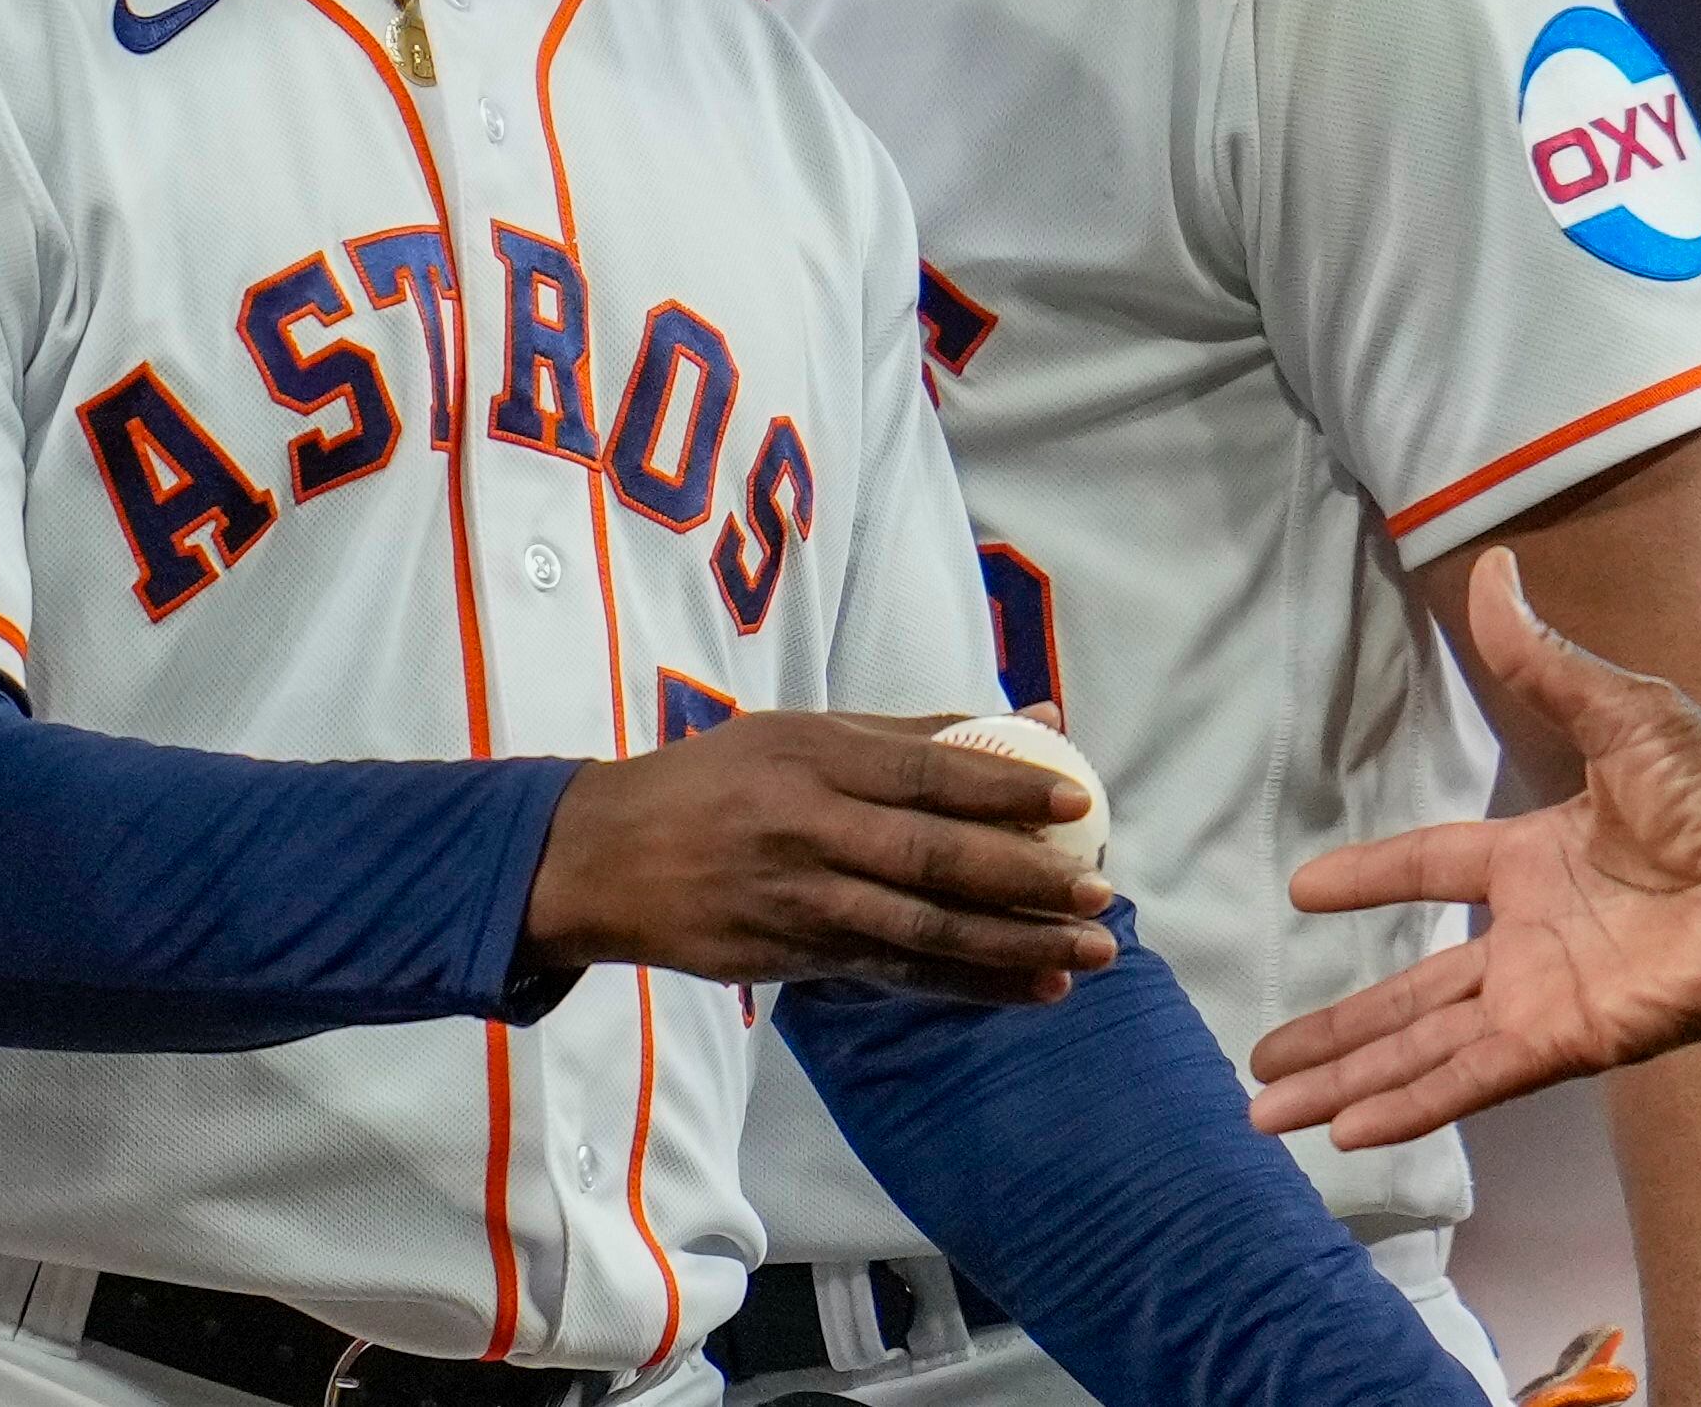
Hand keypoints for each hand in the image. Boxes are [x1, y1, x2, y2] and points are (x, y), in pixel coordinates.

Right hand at [524, 710, 1117, 1006]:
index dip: (1008, 786)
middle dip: (1025, 881)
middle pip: (934, 859)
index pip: (930, 772)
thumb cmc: (718, 781)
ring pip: (921, 930)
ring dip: (1012, 947)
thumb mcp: (803, 733)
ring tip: (1088, 954)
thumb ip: (921, 731)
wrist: (600, 858)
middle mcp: (810, 827)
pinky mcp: (789, 959)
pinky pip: (894, 974)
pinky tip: (1031, 989)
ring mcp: (798, 900)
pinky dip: (968, 984)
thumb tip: (1040, 710)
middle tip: (1100, 893)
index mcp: (817, 756)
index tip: (1079, 800)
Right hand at [1247, 549, 1700, 1146]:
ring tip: (1270, 1110)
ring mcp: (1543, 994)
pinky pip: (1471, 1077)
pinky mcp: (1567, 1040)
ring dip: (1348, 1078)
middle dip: (1336, 1026)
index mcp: (1537, 857)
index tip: (1301, 889)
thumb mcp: (1624, 714)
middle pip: (1408, 989)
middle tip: (1261, 1053)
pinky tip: (1347, 1131)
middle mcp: (1530, 935)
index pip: (1430, 870)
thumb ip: (1545, 662)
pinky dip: (1410, 1103)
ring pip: (1422, 1043)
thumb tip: (1494, 568)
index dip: (1368, 877)